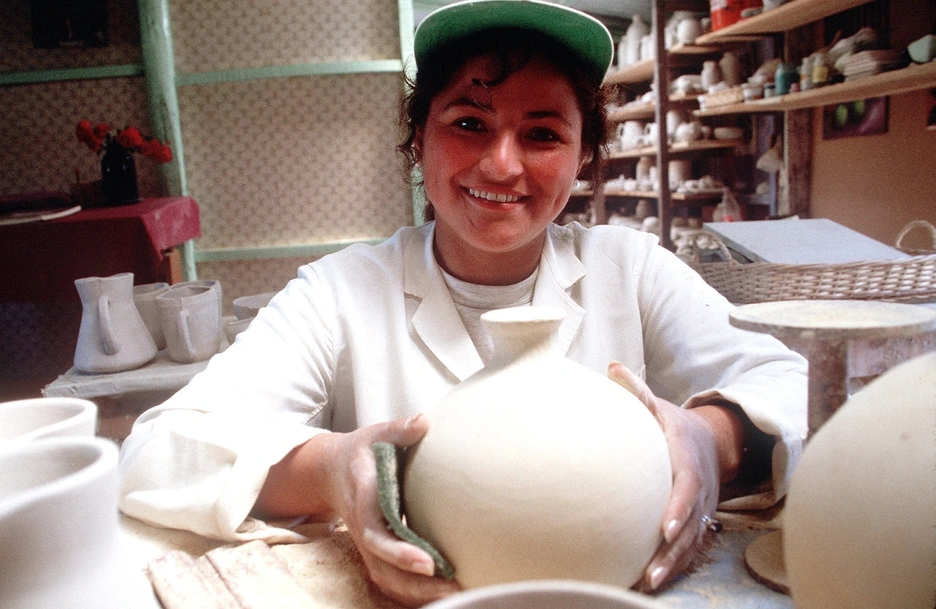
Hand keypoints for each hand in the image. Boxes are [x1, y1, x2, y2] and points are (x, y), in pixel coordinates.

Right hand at [259, 415, 459, 605]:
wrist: (330, 469)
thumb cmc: (362, 450)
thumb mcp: (376, 433)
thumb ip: (399, 429)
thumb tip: (423, 422)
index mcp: (363, 500)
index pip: (376, 534)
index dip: (399, 551)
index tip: (427, 562)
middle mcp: (362, 528)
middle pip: (382, 568)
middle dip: (415, 584)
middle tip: (453, 586)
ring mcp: (366, 543)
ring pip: (386, 578)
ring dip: (417, 593)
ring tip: (455, 593)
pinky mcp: (374, 550)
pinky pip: (389, 578)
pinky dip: (412, 591)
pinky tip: (442, 591)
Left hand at [607, 363, 730, 591]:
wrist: (710, 441)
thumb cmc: (673, 425)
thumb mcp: (659, 406)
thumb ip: (637, 391)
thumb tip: (612, 368)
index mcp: (688, 460)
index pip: (687, 487)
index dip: (678, 509)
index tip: (664, 528)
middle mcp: (699, 489)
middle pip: (689, 525)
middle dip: (672, 551)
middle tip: (651, 572)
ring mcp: (701, 509)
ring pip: (690, 543)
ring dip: (671, 565)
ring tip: (648, 583)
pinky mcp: (697, 522)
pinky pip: (689, 549)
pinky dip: (674, 566)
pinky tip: (651, 583)